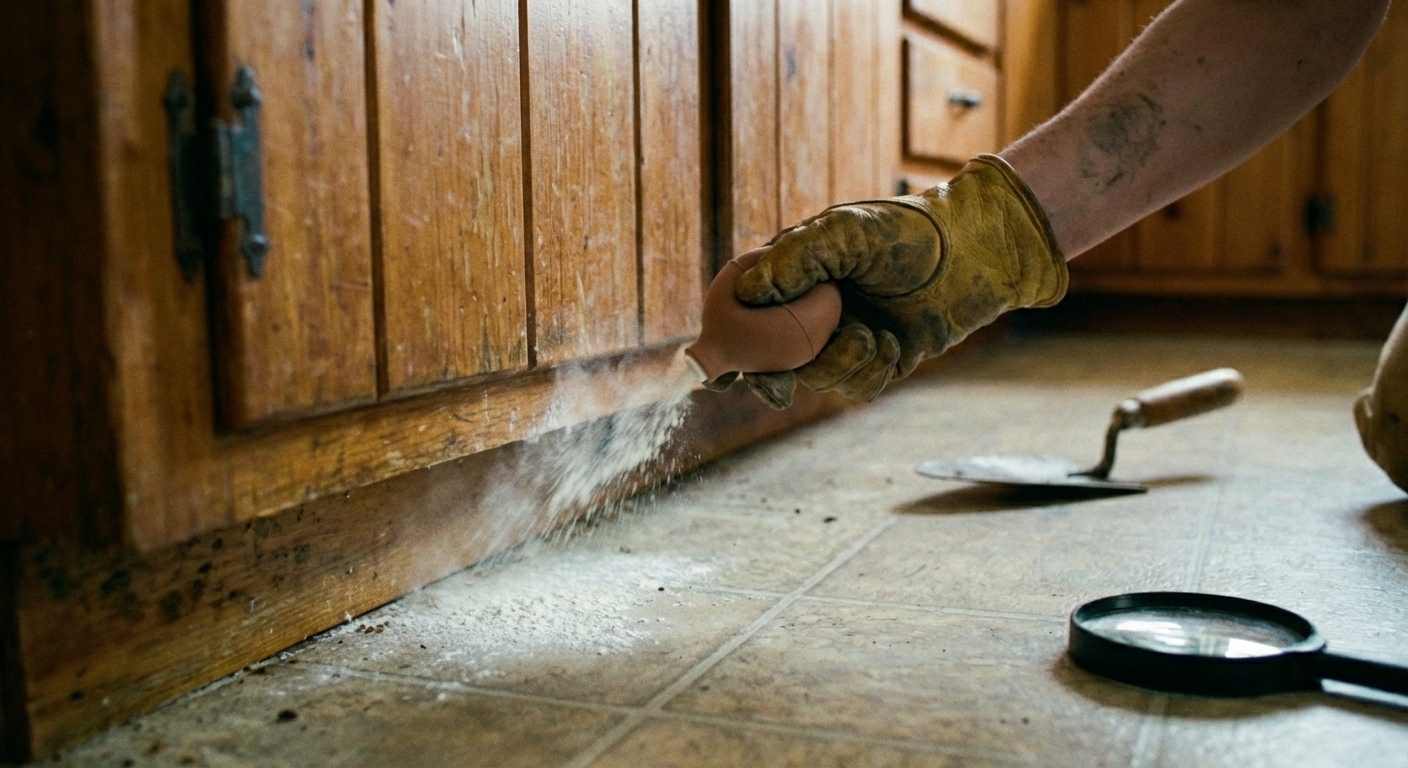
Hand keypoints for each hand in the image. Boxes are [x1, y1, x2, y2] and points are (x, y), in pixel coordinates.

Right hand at [732, 154, 1067, 407]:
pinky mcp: (879, 359)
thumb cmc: (907, 229)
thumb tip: (747, 294)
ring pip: (815, 377)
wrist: (975, 250)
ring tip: (869, 335)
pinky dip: (869, 371)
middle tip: (780, 387)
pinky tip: (890, 344)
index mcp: (795, 274)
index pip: (746, 312)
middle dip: (773, 375)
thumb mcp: (846, 232)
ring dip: (837, 364)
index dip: (729, 341)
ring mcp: (845, 336)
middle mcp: (813, 309)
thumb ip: (797, 259)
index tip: (723, 368)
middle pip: (771, 358)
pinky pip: (856, 387)